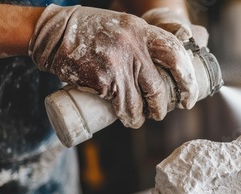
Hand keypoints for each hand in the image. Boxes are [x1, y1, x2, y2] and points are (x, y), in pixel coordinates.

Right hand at [28, 5, 198, 127]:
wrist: (52, 33)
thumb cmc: (89, 32)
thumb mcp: (122, 28)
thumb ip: (141, 42)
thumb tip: (164, 69)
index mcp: (140, 30)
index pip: (175, 54)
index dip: (187, 78)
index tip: (189, 95)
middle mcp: (132, 45)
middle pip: (159, 86)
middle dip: (163, 106)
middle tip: (162, 113)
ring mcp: (118, 63)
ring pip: (139, 102)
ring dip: (142, 116)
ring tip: (140, 119)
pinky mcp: (103, 80)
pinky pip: (120, 106)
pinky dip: (125, 116)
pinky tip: (126, 118)